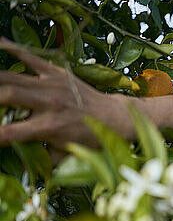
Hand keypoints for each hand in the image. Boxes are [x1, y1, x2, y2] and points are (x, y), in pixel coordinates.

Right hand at [0, 38, 129, 150]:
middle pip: (8, 95)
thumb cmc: (88, 138)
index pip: (10, 132)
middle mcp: (49, 104)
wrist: (113, 117)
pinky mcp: (57, 72)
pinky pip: (31, 58)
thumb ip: (41, 161)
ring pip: (13, 76)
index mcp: (49, 127)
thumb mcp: (66, 155)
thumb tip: (21, 171)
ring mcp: (52, 85)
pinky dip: (11, 49)